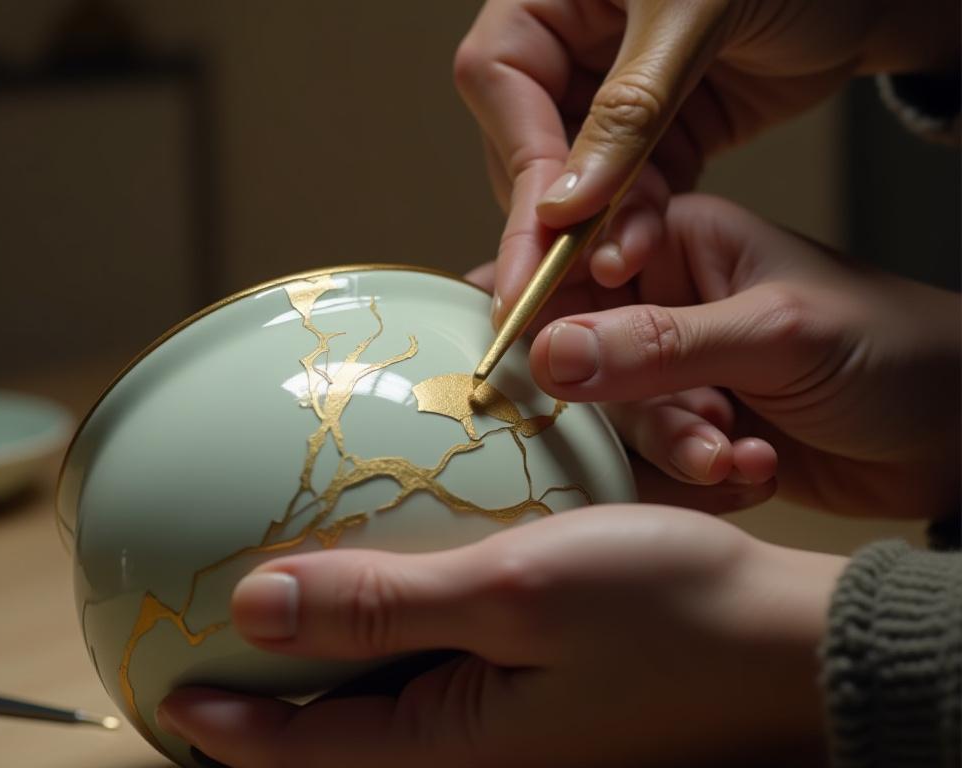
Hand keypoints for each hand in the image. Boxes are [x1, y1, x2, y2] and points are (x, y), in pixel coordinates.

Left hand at [157, 505, 845, 767]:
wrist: (787, 642)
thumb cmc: (667, 613)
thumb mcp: (513, 591)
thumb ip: (383, 605)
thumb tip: (258, 608)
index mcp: (454, 748)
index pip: (305, 752)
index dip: (226, 725)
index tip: (166, 687)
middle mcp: (475, 750)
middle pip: (339, 737)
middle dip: (268, 702)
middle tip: (210, 649)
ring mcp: (510, 725)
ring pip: (387, 704)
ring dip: (332, 666)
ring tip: (283, 618)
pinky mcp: (540, 692)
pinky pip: (441, 673)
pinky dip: (398, 637)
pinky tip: (398, 587)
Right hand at [454, 0, 960, 322]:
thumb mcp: (694, 17)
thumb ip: (626, 112)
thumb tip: (560, 205)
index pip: (499, 78)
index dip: (516, 159)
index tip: (537, 232)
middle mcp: (571, 44)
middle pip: (526, 141)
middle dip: (555, 211)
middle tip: (568, 273)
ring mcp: (612, 97)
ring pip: (577, 181)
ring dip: (600, 228)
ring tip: (624, 266)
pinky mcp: (656, 137)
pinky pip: (629, 194)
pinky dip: (637, 227)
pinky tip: (642, 253)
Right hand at [470, 194, 959, 518]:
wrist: (958, 439)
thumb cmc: (892, 352)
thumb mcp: (775, 335)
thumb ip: (658, 344)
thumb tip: (547, 353)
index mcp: (677, 241)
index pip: (570, 260)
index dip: (535, 306)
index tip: (517, 361)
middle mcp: (663, 302)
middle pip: (579, 351)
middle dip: (634, 404)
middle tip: (699, 427)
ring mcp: (674, 370)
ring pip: (614, 415)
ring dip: (675, 445)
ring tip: (736, 457)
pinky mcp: (689, 428)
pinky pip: (649, 459)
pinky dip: (699, 472)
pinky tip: (755, 468)